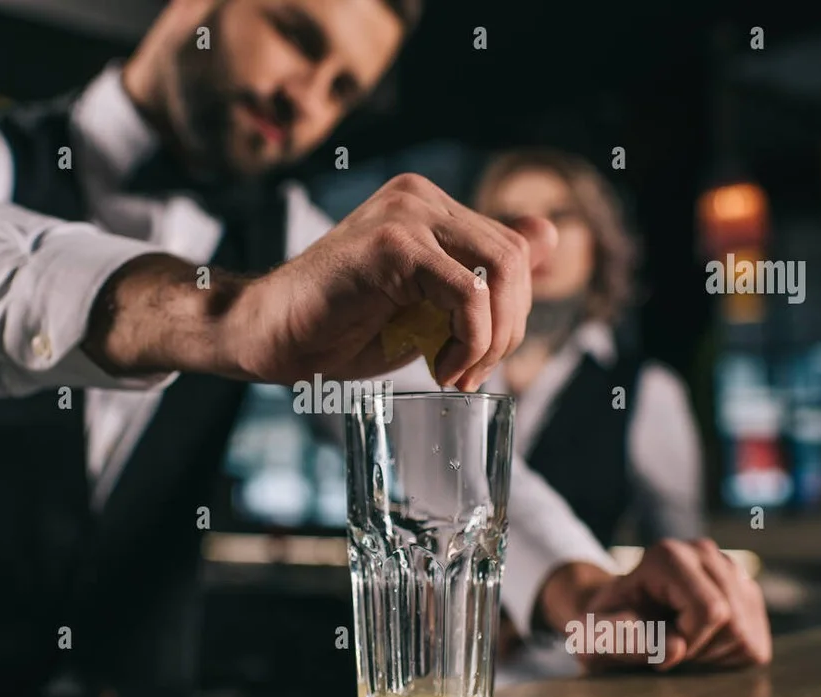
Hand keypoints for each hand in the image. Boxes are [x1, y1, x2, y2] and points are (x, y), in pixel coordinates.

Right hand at [228, 173, 555, 391]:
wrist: (267, 338)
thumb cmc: (338, 328)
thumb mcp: (427, 305)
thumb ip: (483, 272)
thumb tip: (553, 234)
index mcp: (429, 207)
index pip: (512, 252)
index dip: (511, 316)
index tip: (477, 365)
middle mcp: (420, 197)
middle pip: (515, 259)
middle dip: (509, 330)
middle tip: (471, 375)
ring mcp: (405, 215)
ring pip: (502, 271)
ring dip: (492, 339)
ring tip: (456, 373)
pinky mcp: (391, 246)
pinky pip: (467, 294)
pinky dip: (469, 342)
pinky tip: (439, 369)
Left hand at [539, 540, 772, 672]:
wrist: (618, 617)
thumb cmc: (605, 627)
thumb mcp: (598, 636)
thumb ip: (624, 640)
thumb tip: (677, 648)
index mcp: (667, 555)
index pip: (711, 611)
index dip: (688, 643)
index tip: (656, 650)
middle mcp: (704, 552)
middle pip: (733, 623)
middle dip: (701, 651)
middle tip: (669, 650)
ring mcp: (731, 569)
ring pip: (747, 635)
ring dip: (714, 656)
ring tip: (683, 644)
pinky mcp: (747, 591)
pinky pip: (755, 644)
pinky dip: (728, 657)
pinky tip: (701, 644)